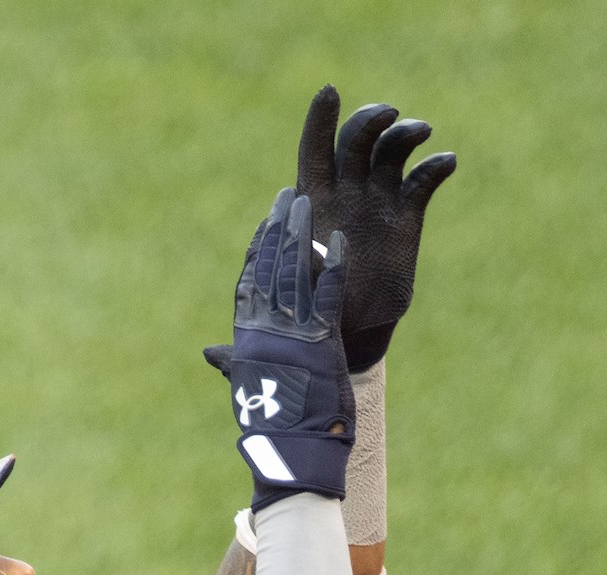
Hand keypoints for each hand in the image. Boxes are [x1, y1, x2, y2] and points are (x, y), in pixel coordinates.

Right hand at [225, 188, 354, 508]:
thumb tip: (208, 353)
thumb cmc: (269, 425)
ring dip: (302, 235)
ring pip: (295, 273)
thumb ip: (231, 364)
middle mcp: (265, 332)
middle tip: (287, 196)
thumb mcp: (247, 389)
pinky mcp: (320, 341)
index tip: (263, 224)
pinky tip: (340, 239)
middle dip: (278, 229)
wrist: (291, 451)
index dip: (256, 251)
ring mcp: (292, 334)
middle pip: (270, 268)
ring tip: (307, 203)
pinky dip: (334, 265)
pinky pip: (328, 295)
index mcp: (245, 340)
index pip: (248, 284)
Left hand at [297, 84, 456, 370]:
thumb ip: (289, 254)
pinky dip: (436, 166)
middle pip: (357, 139)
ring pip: (393, 149)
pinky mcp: (407, 216)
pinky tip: (446, 162)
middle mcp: (347, 190)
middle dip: (370, 120)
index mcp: (314, 199)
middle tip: (387, 116)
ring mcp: (378, 200)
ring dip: (405, 133)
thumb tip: (280, 230)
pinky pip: (423, 180)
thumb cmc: (309, 308)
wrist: (347, 331)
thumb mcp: (295, 285)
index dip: (319, 120)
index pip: (314, 149)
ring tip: (419, 131)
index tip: (329, 92)